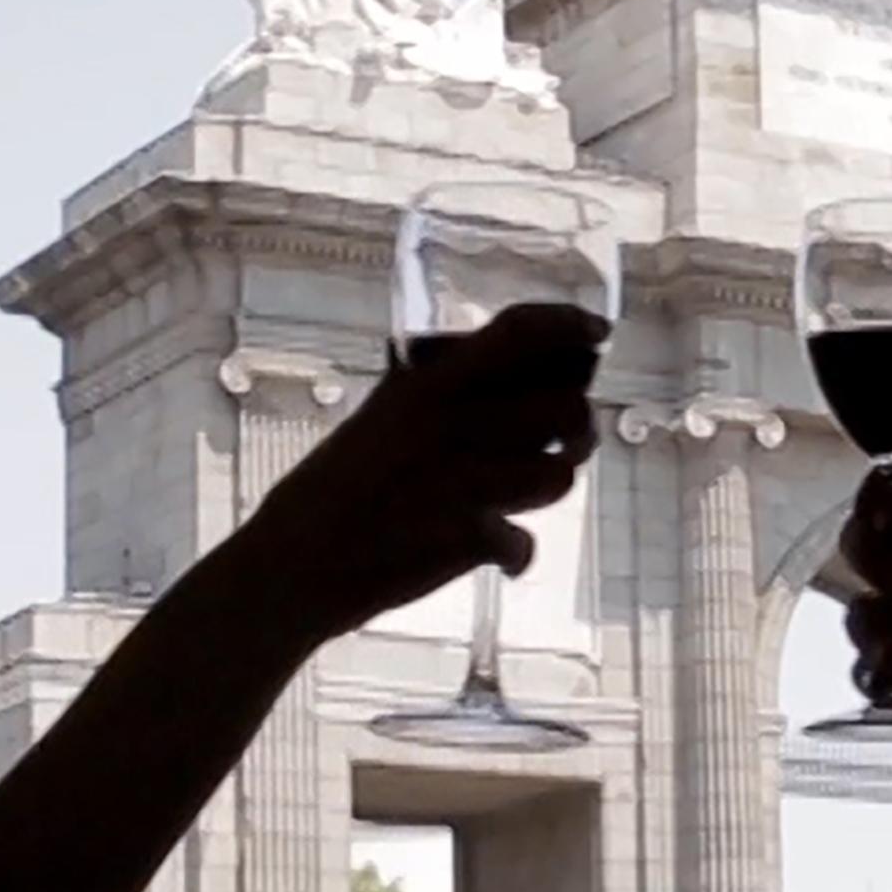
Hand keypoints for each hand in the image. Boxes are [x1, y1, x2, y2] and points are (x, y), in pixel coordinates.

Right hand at [222, 307, 605, 640]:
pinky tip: (498, 556)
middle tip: (567, 439)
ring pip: (558, 474)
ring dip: (548, 484)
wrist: (293, 566)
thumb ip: (430, 398)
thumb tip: (496, 384)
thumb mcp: (376, 420)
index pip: (517, 332)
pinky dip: (515, 555)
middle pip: (566, 407)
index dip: (569, 325)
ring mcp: (465, 481)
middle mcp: (453, 424)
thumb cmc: (329, 491)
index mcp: (425, 386)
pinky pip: (524, 543)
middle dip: (578, 426)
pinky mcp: (470, 538)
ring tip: (522, 494)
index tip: (598, 330)